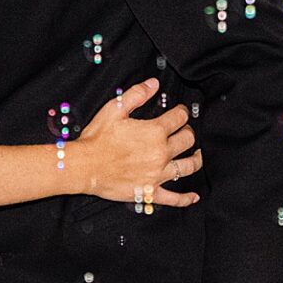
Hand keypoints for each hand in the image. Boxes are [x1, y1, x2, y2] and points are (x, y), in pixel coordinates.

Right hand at [74, 78, 201, 207]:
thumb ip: (137, 94)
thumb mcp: (114, 108)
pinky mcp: (150, 191)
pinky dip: (185, 198)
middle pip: (187, 140)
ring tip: (197, 155)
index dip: (182, 112)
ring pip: (187, 167)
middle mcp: (161, 153)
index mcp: (154, 131)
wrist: (85, 166)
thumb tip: (154, 83)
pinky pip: (173, 198)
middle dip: (189, 132)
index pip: (179, 118)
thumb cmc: (97, 138)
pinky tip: (193, 197)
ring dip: (196, 160)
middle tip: (185, 130)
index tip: (180, 111)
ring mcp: (157, 174)